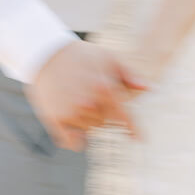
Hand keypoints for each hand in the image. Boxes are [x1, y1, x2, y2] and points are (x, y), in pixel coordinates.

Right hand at [27, 39, 146, 150]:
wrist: (46, 53)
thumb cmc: (81, 55)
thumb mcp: (108, 58)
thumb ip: (129, 74)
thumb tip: (148, 88)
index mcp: (103, 88)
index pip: (124, 116)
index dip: (134, 129)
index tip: (140, 140)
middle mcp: (88, 104)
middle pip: (106, 122)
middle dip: (103, 112)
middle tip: (92, 94)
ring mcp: (71, 113)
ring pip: (90, 130)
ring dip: (88, 120)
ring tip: (78, 99)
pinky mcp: (56, 119)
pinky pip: (72, 141)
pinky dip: (75, 138)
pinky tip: (72, 124)